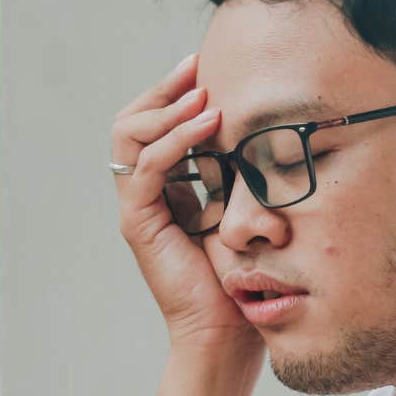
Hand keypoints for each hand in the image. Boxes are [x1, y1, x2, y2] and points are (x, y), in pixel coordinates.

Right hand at [111, 54, 258, 354]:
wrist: (229, 329)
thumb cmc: (244, 274)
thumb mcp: (245, 206)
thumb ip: (241, 170)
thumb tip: (267, 125)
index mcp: (166, 187)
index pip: (152, 123)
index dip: (174, 91)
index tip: (208, 66)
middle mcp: (145, 193)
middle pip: (131, 121)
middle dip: (165, 89)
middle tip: (198, 65)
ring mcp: (138, 208)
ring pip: (129, 136)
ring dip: (167, 109)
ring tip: (205, 95)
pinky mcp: (140, 224)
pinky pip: (147, 168)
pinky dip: (176, 141)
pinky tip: (208, 126)